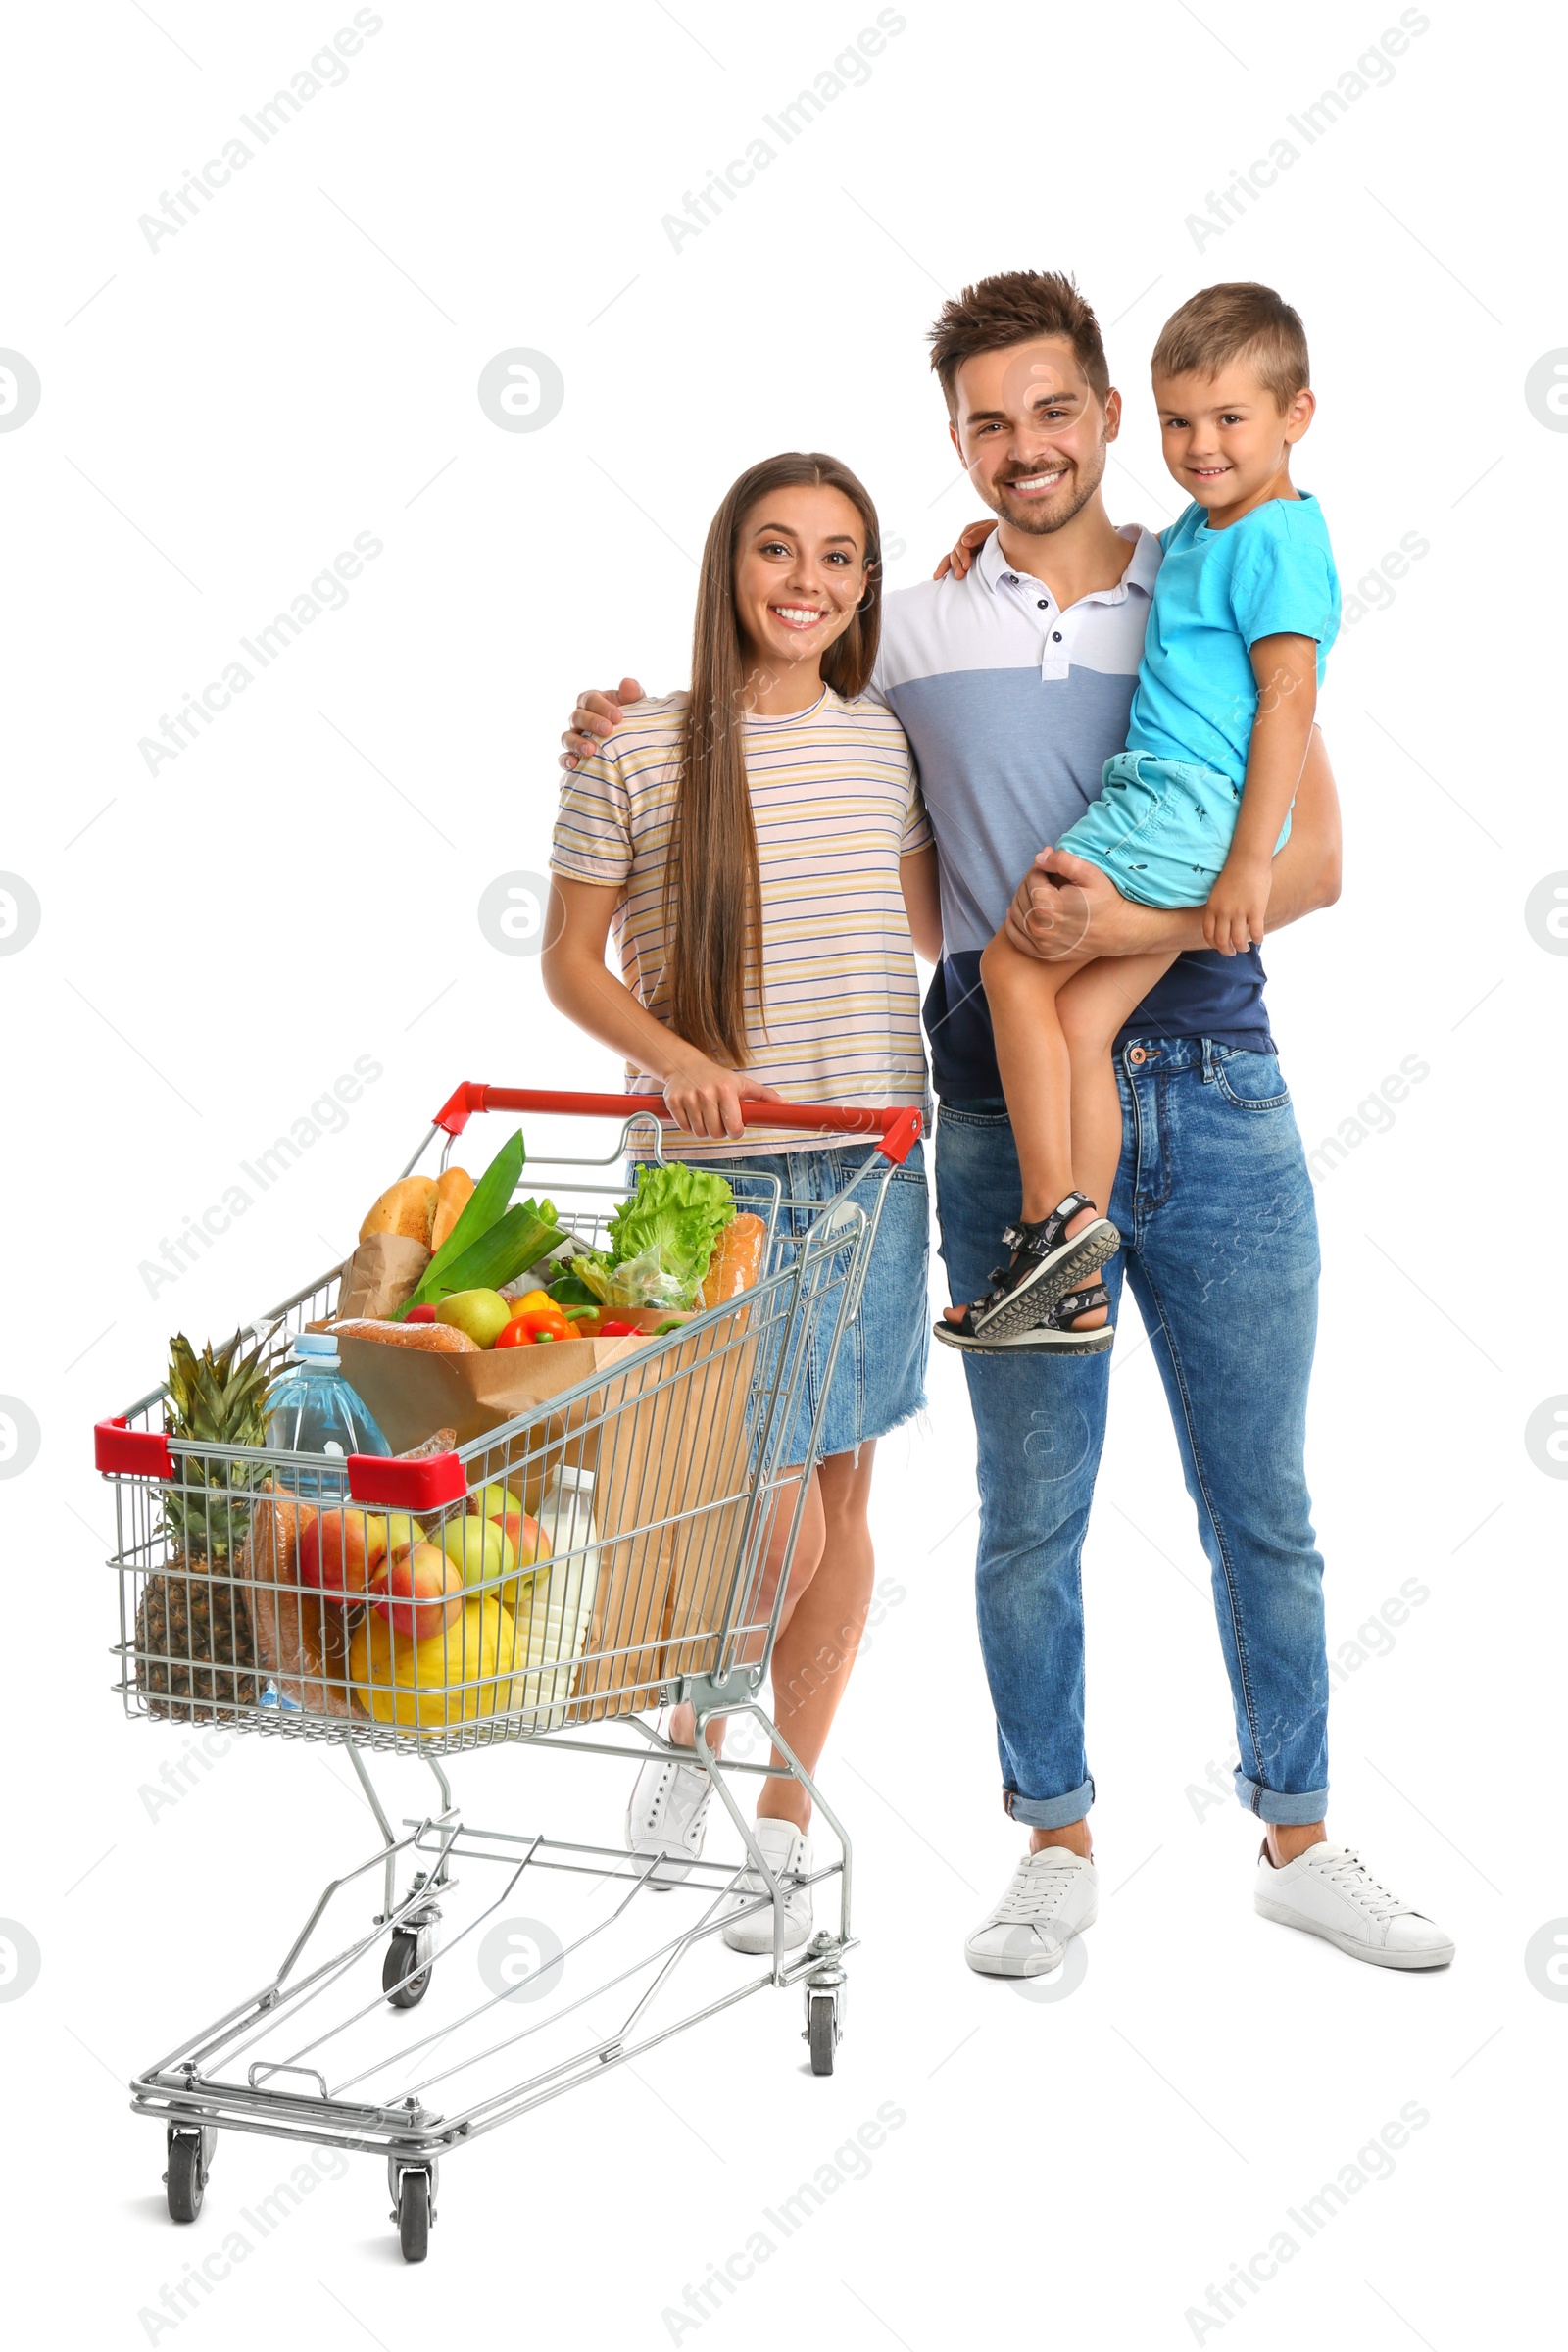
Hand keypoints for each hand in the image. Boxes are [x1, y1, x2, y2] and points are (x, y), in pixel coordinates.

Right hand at [559, 677, 644, 771]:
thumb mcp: (636, 705)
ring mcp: (574, 737)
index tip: (619, 717)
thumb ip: (633, 694)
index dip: (602, 707)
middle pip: (577, 716)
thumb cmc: (631, 719)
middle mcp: (579, 718)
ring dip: (576, 743)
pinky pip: (563, 758)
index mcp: (592, 702)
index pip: (590, 699)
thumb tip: (628, 683)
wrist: (631, 742)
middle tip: (608, 730)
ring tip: (591, 750)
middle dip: (591, 722)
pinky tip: (575, 764)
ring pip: (567, 737)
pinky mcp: (573, 755)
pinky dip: (566, 760)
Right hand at [662, 1060, 784, 1140]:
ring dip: (704, 1129)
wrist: (684, 1065)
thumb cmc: (717, 1077)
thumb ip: (765, 1095)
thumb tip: (786, 1106)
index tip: (734, 1127)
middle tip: (719, 1119)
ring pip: (699, 1133)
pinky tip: (693, 1113)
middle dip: (719, 1131)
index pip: (734, 1127)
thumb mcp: (742, 1083)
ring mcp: (688, 1097)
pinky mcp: (673, 1102)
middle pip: (716, 1133)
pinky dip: (689, 1126)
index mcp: (726, 1089)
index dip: (735, 1132)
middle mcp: (706, 1092)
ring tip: (706, 1115)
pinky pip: (684, 1128)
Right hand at [932, 519, 996, 581]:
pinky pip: (952, 562)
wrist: (1011, 539)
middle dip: (957, 564)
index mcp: (970, 532)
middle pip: (955, 552)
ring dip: (950, 568)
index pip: (961, 544)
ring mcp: (965, 551)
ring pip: (951, 558)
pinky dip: (944, 568)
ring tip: (954, 577)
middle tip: (960, 575)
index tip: (966, 566)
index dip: (963, 556)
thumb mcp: (992, 528)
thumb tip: (964, 542)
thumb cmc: (1002, 532)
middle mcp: (965, 541)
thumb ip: (979, 533)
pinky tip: (937, 577)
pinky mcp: (966, 559)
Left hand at [1002, 846, 1137, 961]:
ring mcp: (1041, 943)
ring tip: (1037, 889)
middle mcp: (1039, 926)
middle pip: (1022, 894)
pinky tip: (1017, 912)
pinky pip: (1017, 938)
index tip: (1050, 862)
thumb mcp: (1089, 873)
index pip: (1031, 878)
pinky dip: (1013, 924)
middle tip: (1046, 875)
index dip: (1040, 866)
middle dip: (1031, 881)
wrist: (1121, 930)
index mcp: (1047, 905)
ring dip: (1022, 898)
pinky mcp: (1045, 953)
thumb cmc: (1106, 900)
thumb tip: (1039, 857)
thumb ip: (1062, 861)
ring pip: (1017, 913)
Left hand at [1203, 858, 1270, 955]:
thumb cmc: (1234, 872)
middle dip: (1226, 951)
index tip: (1220, 946)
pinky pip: (1256, 933)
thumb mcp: (1218, 891)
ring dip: (1241, 948)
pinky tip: (1259, 939)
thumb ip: (1218, 907)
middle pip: (1222, 941)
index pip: (1209, 934)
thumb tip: (1223, 921)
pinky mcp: (1255, 911)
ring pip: (1238, 941)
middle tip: (1232, 952)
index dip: (1214, 944)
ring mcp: (1239, 912)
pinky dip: (1258, 940)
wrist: (1248, 859)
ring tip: (1245, 948)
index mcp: (1212, 907)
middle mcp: (1223, 913)